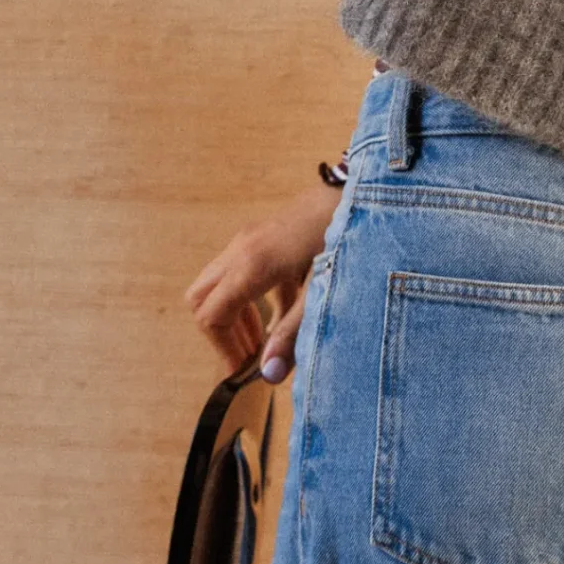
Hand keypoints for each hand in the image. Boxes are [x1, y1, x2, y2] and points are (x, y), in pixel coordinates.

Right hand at [184, 181, 341, 385]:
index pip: (209, 315)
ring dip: (232, 316)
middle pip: (201, 297)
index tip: (243, 371)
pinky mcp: (262, 236)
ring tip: (262, 344)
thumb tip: (267, 375)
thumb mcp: (322, 292)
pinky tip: (282, 316)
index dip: (222, 348)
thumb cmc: (344, 238)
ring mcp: (248, 240)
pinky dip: (248, 299)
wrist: (361, 189)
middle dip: (219, 332)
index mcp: (251, 266)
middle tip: (247, 357)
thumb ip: (292, 334)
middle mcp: (241, 250)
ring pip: (217, 284)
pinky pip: (238, 273)